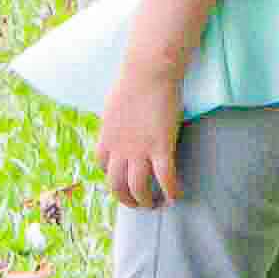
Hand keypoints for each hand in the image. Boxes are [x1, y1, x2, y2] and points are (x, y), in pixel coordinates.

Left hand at [98, 66, 180, 209]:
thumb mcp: (113, 107)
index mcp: (106, 138)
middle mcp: (119, 149)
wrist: (148, 73)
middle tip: (138, 203)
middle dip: (126, 199)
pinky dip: (170, 192)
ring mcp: (139, 150)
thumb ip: (115, 124)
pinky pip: (165, 179)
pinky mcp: (161, 147)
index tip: (122, 180)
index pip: (102, 167)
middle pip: (116, 185)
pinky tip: (176, 197)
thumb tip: (119, 127)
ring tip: (155, 205)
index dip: (112, 177)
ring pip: (138, 188)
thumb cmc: (133, 83)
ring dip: (145, 201)